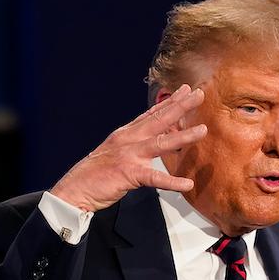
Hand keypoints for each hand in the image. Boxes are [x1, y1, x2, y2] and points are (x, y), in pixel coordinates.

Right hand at [50, 85, 206, 212]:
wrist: (75, 189)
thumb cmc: (98, 173)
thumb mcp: (118, 151)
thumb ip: (136, 142)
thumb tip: (157, 137)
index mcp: (126, 134)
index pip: (152, 114)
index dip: (170, 102)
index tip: (185, 90)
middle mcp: (128, 140)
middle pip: (159, 120)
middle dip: (180, 107)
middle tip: (199, 94)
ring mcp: (128, 155)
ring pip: (160, 143)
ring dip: (183, 136)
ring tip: (203, 130)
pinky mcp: (128, 174)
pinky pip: (154, 178)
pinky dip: (171, 182)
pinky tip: (187, 183)